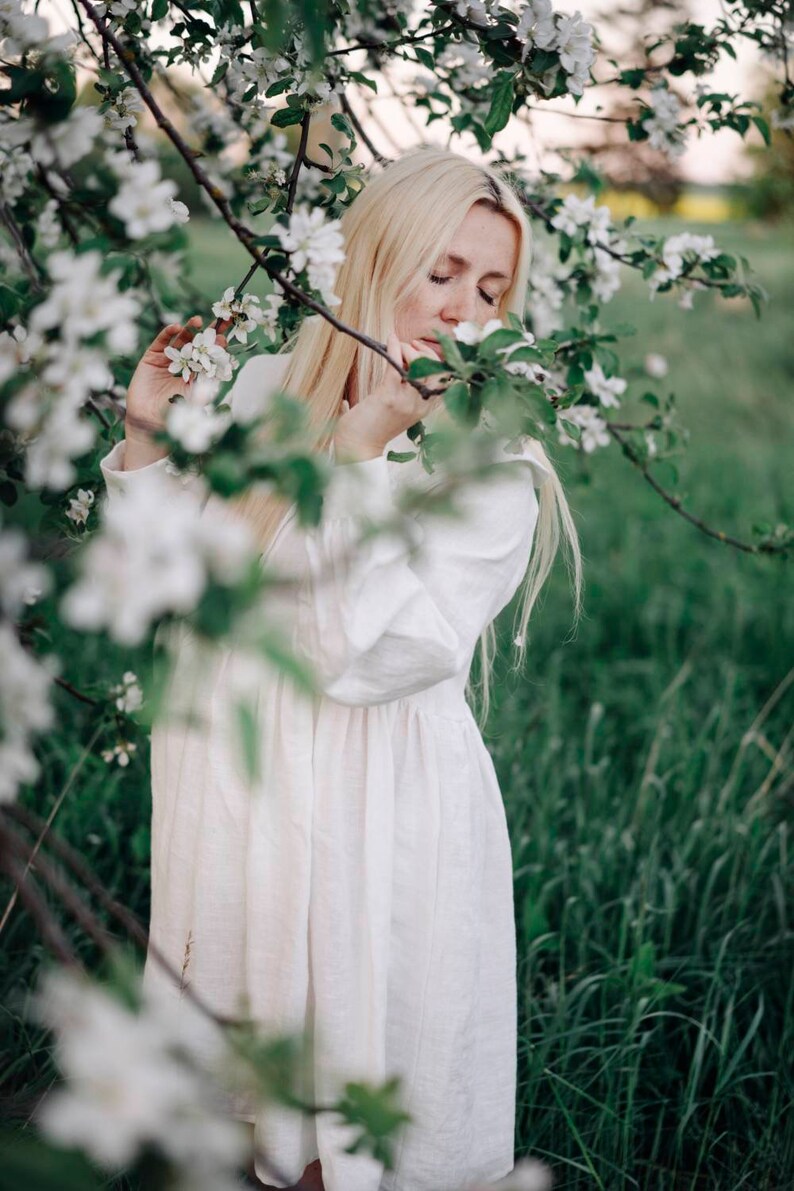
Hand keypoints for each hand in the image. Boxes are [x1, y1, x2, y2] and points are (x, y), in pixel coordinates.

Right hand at [124, 315, 230, 446]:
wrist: (148, 423)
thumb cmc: (174, 417)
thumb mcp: (194, 403)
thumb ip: (205, 391)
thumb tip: (219, 380)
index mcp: (197, 375)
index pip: (210, 358)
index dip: (218, 347)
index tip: (226, 337)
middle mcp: (184, 366)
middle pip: (198, 345)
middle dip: (208, 334)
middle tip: (219, 321)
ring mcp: (168, 360)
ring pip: (181, 341)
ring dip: (189, 329)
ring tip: (198, 320)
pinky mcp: (151, 358)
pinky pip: (161, 342)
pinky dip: (167, 333)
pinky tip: (176, 326)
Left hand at [333, 333, 450, 462]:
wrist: (357, 448)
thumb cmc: (371, 429)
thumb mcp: (396, 410)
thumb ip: (402, 392)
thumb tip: (399, 364)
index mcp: (424, 409)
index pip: (443, 378)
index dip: (433, 360)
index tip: (418, 350)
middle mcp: (420, 406)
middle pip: (437, 370)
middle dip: (424, 352)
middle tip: (408, 345)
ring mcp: (406, 402)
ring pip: (420, 365)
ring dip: (409, 350)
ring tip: (398, 346)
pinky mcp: (389, 397)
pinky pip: (396, 366)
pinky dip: (394, 348)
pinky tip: (390, 339)